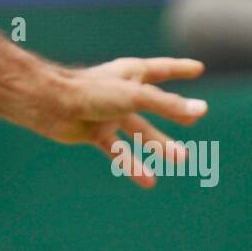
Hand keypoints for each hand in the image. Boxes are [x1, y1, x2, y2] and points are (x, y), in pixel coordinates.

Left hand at [32, 57, 207, 188]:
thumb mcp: (135, 97)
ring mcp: (109, 113)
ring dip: (159, 144)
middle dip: (175, 114)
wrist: (50, 105)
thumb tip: (201, 111)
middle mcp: (122, 92)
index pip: (162, 69)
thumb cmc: (90, 91)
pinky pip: (119, 151)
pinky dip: (132, 165)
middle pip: (155, 105)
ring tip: (182, 159)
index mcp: (131, 73)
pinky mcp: (96, 132)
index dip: (180, 69)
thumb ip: (168, 105)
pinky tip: (149, 182)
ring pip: (140, 131)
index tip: (198, 69)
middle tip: (194, 123)